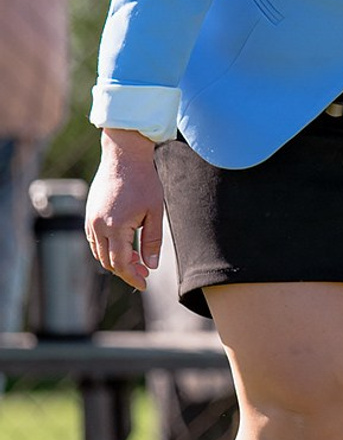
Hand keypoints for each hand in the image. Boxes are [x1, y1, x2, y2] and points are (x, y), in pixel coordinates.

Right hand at [85, 129, 164, 290]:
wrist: (124, 156)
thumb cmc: (144, 181)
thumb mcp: (155, 211)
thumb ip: (152, 240)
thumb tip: (152, 265)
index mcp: (115, 227)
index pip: (120, 263)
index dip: (133, 276)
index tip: (145, 283)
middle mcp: (97, 226)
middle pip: (107, 261)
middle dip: (126, 270)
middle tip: (145, 271)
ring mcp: (90, 220)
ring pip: (99, 252)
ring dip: (115, 260)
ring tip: (137, 259)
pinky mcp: (89, 214)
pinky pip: (94, 240)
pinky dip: (107, 248)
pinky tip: (124, 245)